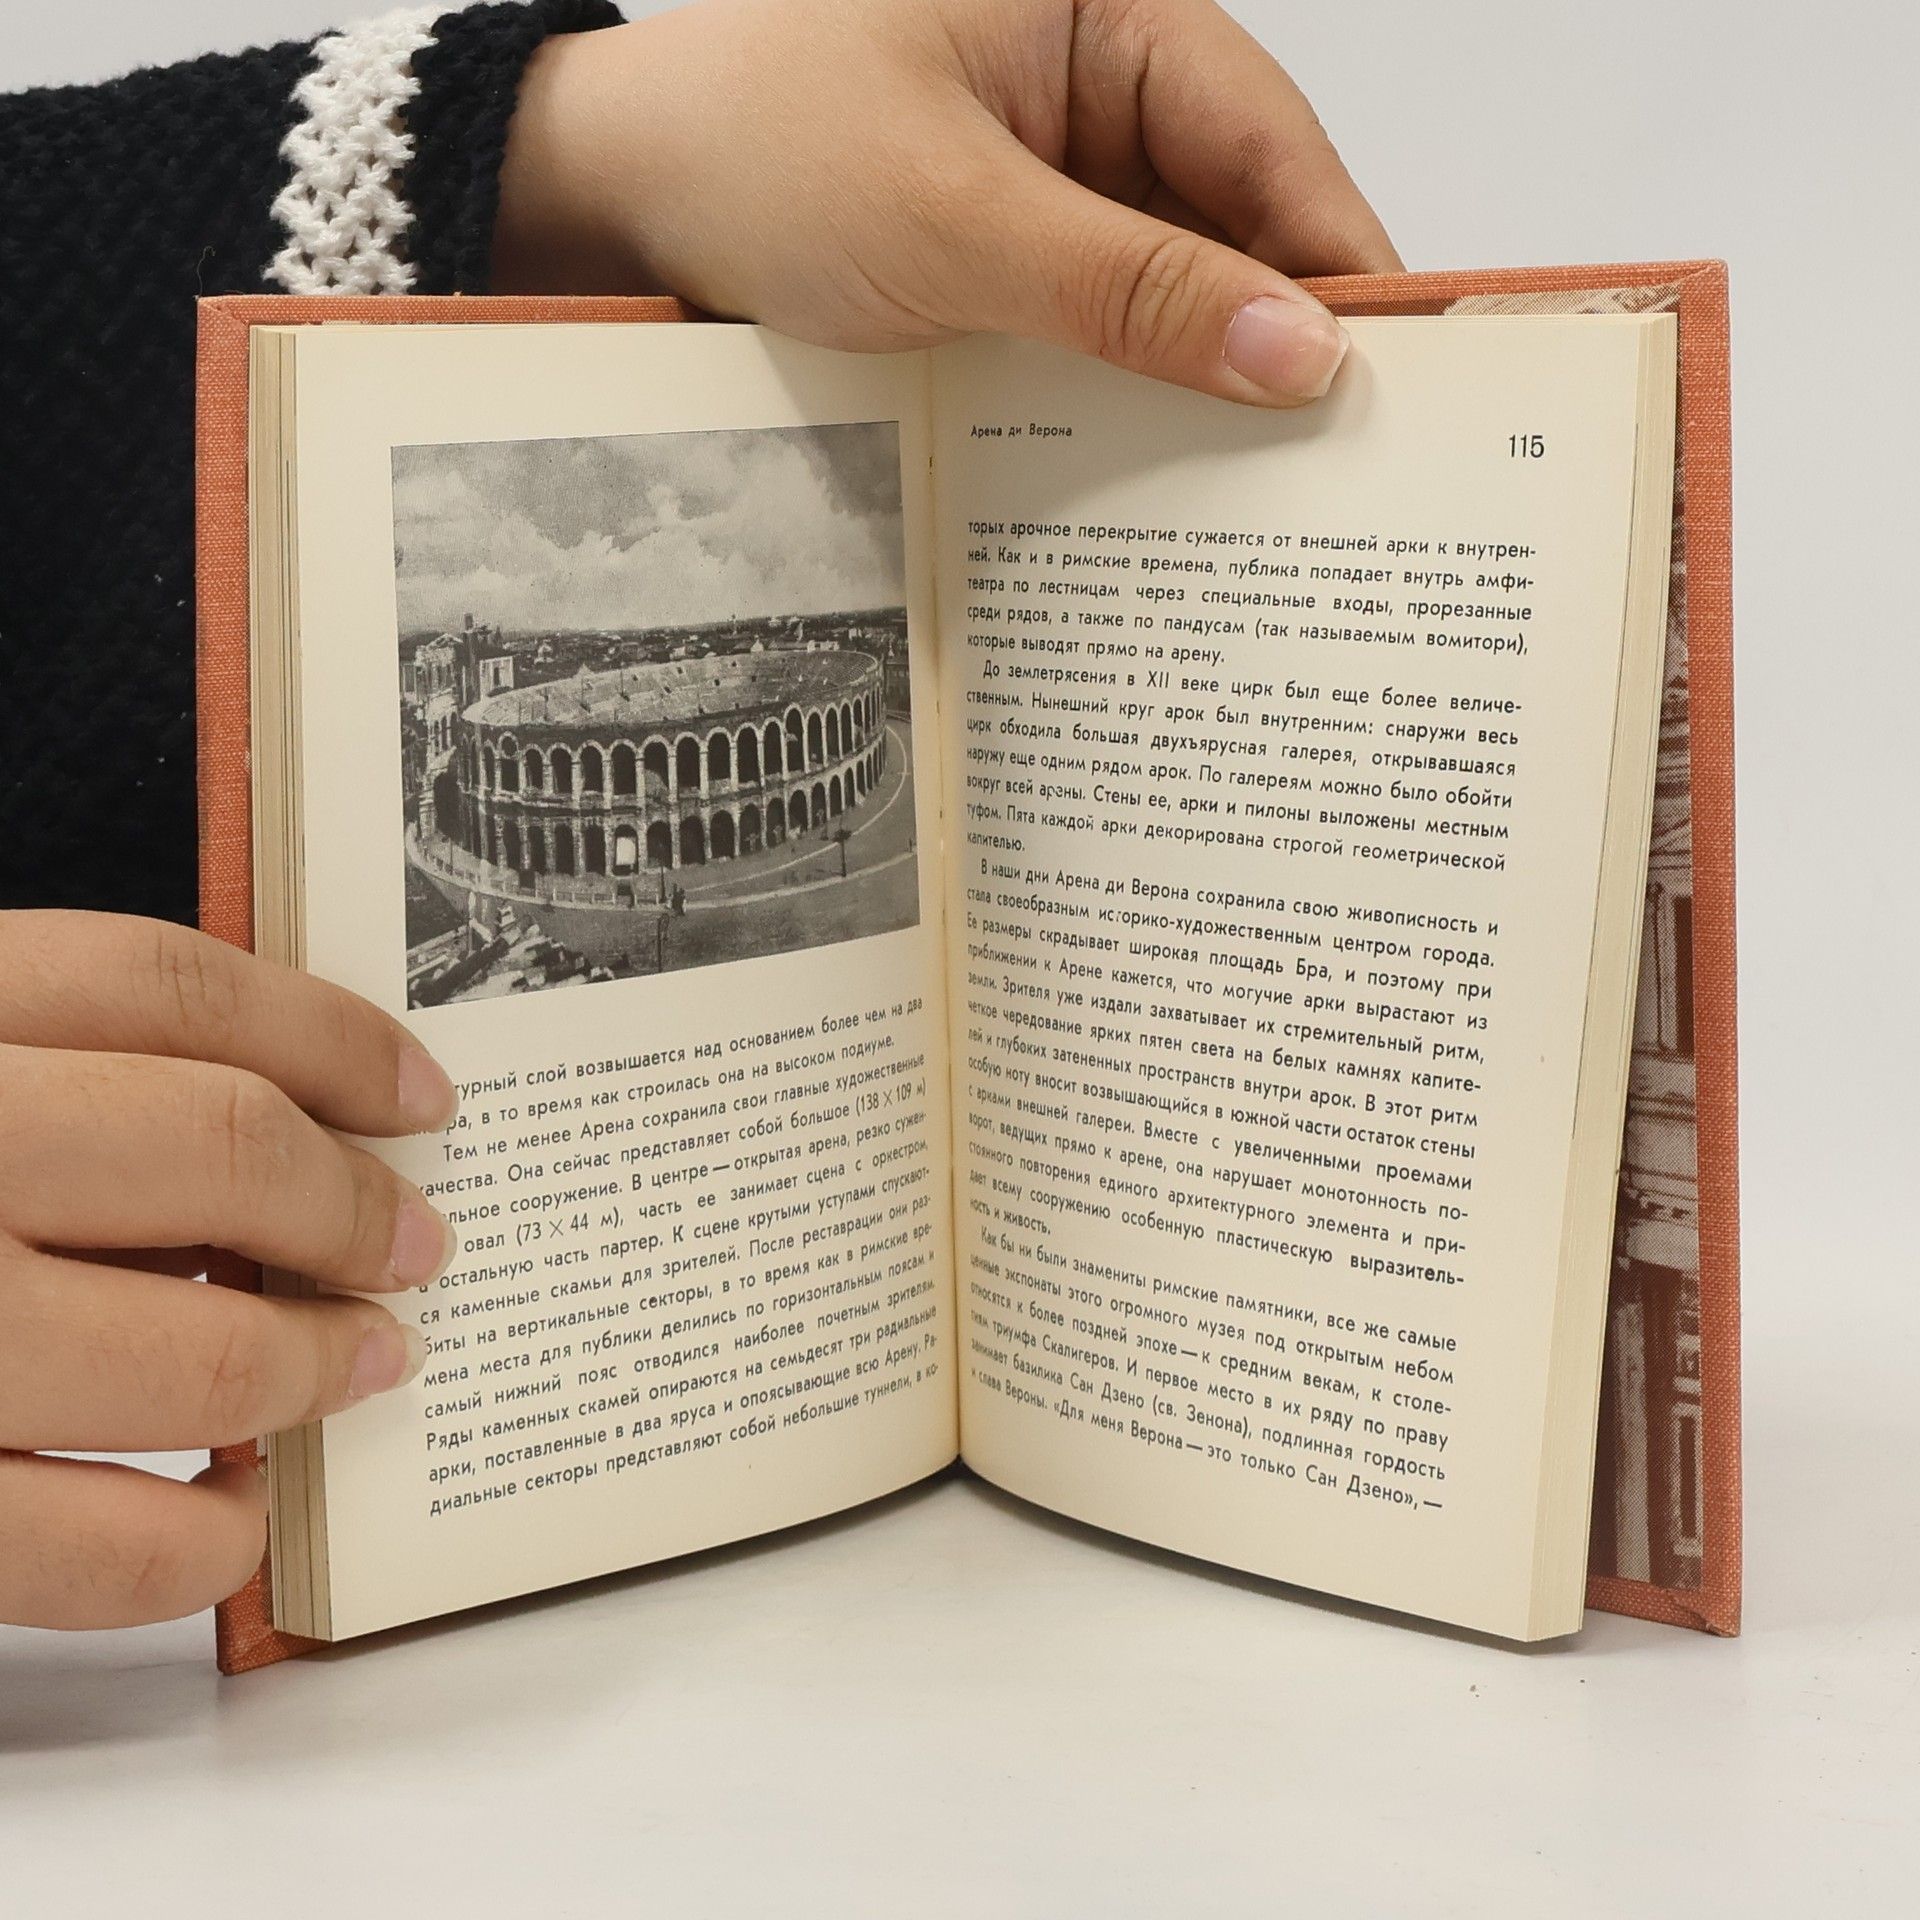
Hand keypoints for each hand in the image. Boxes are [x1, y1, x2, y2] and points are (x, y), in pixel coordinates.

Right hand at [0, 913, 457, 1628]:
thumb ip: (37, 1069)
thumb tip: (278, 1134)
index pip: (168, 983)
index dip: (331, 1035)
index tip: (420, 1097)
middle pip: (215, 1150)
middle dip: (351, 1209)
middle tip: (414, 1247)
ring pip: (180, 1357)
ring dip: (304, 1368)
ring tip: (361, 1366)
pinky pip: (75, 1551)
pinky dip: (191, 1547)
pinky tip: (237, 1516)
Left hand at [496, 0, 1400, 403]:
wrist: (615, 199)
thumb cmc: (755, 151)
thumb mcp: (954, 220)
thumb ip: (1130, 288)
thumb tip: (1294, 353)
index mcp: (1102, 9)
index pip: (1263, 137)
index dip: (1335, 257)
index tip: (1397, 371)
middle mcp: (1093, 78)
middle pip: (1234, 210)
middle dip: (1279, 327)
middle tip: (1346, 455)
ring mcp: (1052, 168)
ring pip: (1173, 274)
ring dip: (1205, 368)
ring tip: (1266, 480)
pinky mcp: (1012, 243)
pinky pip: (1104, 313)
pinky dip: (1131, 380)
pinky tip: (1160, 456)